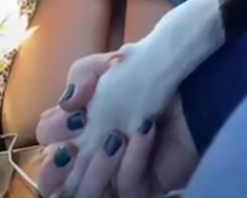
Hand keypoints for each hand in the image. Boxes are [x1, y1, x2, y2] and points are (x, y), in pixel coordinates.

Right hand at [37, 53, 197, 197]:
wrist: (196, 79)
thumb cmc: (152, 71)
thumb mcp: (114, 63)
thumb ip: (83, 73)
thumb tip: (68, 100)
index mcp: (81, 120)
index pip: (50, 136)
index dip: (53, 130)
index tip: (73, 113)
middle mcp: (93, 150)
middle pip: (56, 178)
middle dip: (56, 168)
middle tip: (72, 149)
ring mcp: (118, 171)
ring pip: (86, 192)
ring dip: (95, 168)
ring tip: (114, 138)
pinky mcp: (146, 184)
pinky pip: (129, 186)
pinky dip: (132, 161)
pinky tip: (143, 132)